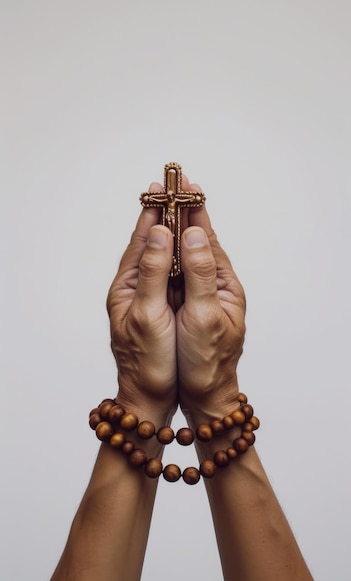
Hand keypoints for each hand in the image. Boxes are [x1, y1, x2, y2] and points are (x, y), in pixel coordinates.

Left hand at [106, 194, 176, 423]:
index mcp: (126, 286)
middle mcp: (136, 288)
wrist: (152, 397)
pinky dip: (183, 257)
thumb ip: (152, 272)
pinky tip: (192, 248)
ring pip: (164, 258)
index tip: (164, 188)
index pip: (140, 241)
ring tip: (187, 207)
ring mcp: (150, 298)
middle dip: (166, 217)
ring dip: (176, 233)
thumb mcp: (148, 314)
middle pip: (152, 244)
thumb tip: (158, 233)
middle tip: (178, 188)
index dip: (154, 214)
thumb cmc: (149, 362)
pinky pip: (174, 275)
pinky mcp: (164, 309)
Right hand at [176, 200, 245, 421]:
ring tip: (163, 205)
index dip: (196, 212)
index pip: (208, 239)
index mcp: (223, 284)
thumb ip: (200, 273)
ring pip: (186, 255)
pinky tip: (160, 245)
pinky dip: (168, 253)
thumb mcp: (205, 315)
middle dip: (183, 214)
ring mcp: (199, 295)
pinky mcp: (186, 306)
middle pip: (197, 242)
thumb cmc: (206, 360)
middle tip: (171, 186)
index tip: (187, 185)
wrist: (203, 394)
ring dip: (174, 230)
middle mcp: (213, 285)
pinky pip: (176, 272)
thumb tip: (194, 234)